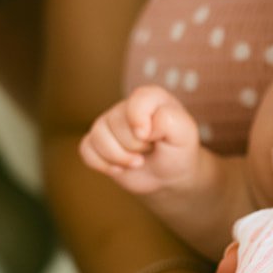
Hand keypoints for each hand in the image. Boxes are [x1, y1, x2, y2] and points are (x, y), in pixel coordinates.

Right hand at [79, 85, 200, 192]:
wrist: (169, 175)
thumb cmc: (177, 151)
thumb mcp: (185, 135)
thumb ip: (170, 120)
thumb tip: (142, 126)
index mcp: (150, 97)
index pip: (136, 101)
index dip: (140, 122)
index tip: (152, 138)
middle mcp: (126, 107)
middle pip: (116, 124)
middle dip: (135, 146)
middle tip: (149, 150)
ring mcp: (108, 124)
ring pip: (98, 137)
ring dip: (119, 158)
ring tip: (137, 162)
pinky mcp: (97, 142)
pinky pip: (86, 150)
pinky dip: (102, 165)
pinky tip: (119, 168)